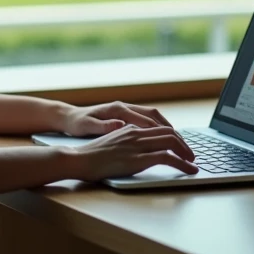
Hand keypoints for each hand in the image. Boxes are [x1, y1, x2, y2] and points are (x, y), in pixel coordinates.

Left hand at [59, 101, 173, 136]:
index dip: (161, 132)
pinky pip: (147, 118)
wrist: (68, 116)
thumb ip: (103, 126)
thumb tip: (120, 125)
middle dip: (171, 130)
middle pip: (154, 115)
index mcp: (117, 109)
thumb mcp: (86, 126)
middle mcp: (124, 106)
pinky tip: (163, 138)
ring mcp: (126, 109)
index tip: (174, 143)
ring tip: (180, 143)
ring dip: (167, 128)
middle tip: (184, 146)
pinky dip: (158, 127)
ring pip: (153, 115)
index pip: (146, 120)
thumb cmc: (77, 123)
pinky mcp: (125, 114)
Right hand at [68, 125, 198, 179]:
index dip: (175, 137)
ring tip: (193, 163)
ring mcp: (137, 145)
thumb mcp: (111, 143)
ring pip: (171, 142)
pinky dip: (182, 163)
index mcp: (130, 128)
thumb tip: (137, 149)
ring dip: (187, 153)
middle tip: (192, 155)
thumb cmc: (90, 155)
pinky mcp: (137, 159)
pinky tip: (189, 170)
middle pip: (169, 133)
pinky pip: (166, 158)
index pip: (160, 127)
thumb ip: (125, 142)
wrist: (78, 159)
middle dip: (184, 144)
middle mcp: (136, 133)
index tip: (182, 147)